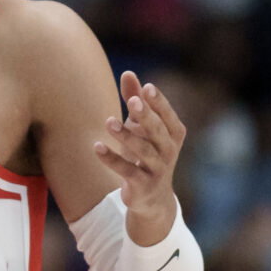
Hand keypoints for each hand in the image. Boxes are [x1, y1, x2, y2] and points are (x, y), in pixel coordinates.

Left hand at [93, 70, 186, 241]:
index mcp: (173, 133)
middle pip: (158, 131)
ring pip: (143, 151)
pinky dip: (112, 159)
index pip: (167, 115)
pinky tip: (97, 147)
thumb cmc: (147, 151)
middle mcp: (169, 150)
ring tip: (108, 122)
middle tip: (132, 101)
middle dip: (146, 116)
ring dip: (126, 136)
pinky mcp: (142, 185)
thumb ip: (135, 100)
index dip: (158, 102)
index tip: (146, 87)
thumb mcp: (141, 127)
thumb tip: (128, 73)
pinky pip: (127, 171)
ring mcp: (157, 169)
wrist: (152, 197)